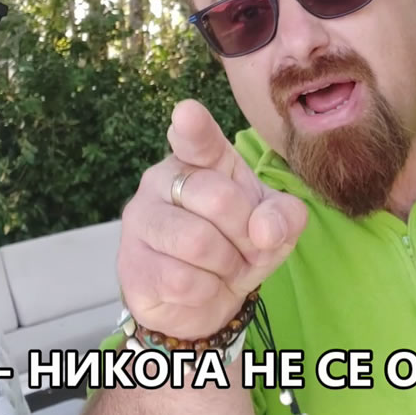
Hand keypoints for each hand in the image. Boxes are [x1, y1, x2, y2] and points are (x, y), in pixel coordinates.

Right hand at [117, 99, 307, 339]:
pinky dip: (207, 291)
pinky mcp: (131, 264)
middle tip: (247, 248)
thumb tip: (266, 230)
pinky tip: (202, 286)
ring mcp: (141, 220)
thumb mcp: (274, 226)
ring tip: (225, 268)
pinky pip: (182, 281)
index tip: (188, 114)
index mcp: (201, 160)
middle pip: (217, 198)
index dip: (193, 128)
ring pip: (198, 242)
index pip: (196, 139)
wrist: (205, 300)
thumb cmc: (239, 245)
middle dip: (246, 233)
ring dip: (227, 265)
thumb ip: (284, 216)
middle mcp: (162, 180)